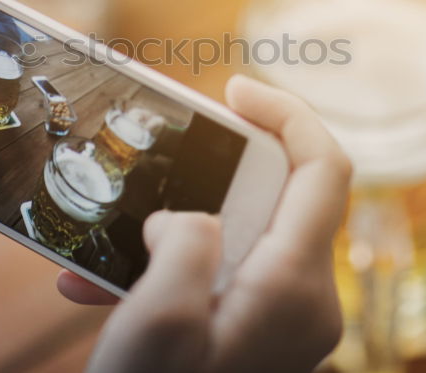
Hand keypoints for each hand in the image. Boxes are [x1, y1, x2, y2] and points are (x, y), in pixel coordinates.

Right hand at [59, 75, 351, 372]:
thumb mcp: (158, 318)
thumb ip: (185, 240)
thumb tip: (187, 219)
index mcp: (296, 287)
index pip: (323, 168)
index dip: (287, 113)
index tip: (234, 90)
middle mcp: (304, 300)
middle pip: (280, 196)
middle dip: (216, 169)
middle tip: (163, 157)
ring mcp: (281, 321)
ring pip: (239, 235)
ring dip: (174, 225)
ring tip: (110, 235)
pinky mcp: (253, 336)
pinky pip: (218, 276)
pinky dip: (168, 267)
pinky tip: (101, 286)